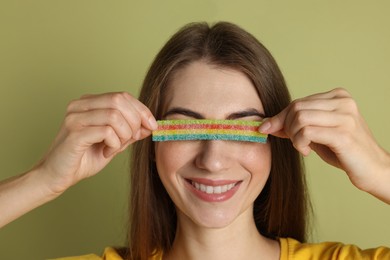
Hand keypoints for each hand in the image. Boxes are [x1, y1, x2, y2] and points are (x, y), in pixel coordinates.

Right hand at [36, 92, 156, 194]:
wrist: (56, 177)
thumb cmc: (83, 159)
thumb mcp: (113, 142)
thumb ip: (129, 132)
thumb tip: (150, 125)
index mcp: (89, 103)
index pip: (122, 96)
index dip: (142, 110)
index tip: (152, 126)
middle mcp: (80, 105)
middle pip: (119, 100)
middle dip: (135, 121)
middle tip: (133, 139)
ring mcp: (75, 118)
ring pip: (115, 116)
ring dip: (124, 135)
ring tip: (116, 147)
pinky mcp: (74, 133)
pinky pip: (107, 131)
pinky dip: (114, 144)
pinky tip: (107, 152)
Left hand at [259, 88, 389, 200]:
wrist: (373, 169)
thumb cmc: (343, 151)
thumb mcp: (316, 133)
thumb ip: (295, 125)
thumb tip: (266, 123)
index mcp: (338, 96)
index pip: (298, 102)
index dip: (280, 117)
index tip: (267, 128)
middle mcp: (343, 102)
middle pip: (296, 108)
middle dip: (286, 127)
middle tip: (296, 143)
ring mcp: (345, 117)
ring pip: (300, 118)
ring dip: (294, 137)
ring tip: (303, 147)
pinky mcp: (343, 134)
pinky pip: (307, 132)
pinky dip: (300, 143)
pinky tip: (307, 151)